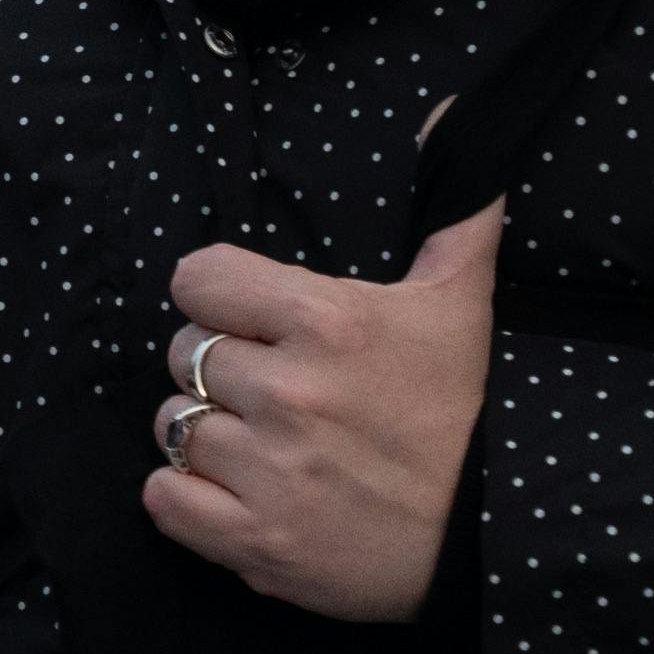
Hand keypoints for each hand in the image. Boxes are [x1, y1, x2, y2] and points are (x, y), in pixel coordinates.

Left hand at [141, 201, 503, 624]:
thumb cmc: (464, 413)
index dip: (219, 296)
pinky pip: (164, 499)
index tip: (247, 317)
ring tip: (257, 441)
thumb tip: (446, 111)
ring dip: (203, 431)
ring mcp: (268, 473)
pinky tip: (230, 488)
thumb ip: (452, 209)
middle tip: (268, 388)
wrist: (489, 540)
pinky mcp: (255, 543)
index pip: (199, 280)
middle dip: (217, 367)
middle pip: (183, 353)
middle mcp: (288, 394)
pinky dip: (184, 495)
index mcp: (327, 323)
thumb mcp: (462, 303)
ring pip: (172, 424)